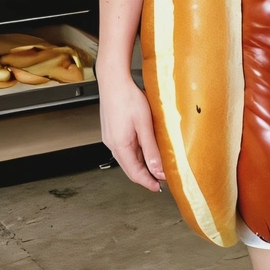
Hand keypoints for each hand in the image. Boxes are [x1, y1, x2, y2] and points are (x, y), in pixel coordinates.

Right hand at [98, 70, 165, 191]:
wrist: (113, 81)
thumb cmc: (128, 98)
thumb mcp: (144, 125)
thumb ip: (151, 149)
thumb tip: (158, 170)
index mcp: (120, 146)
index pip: (135, 173)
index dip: (147, 182)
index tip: (158, 188)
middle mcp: (112, 144)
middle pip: (130, 167)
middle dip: (144, 175)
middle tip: (159, 179)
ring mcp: (110, 138)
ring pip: (127, 158)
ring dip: (140, 164)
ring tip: (155, 165)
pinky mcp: (111, 131)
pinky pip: (124, 148)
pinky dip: (135, 153)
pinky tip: (145, 149)